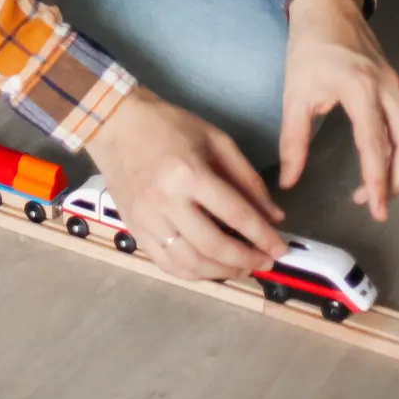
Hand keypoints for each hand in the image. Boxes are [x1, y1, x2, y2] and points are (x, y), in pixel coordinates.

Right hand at [87, 88, 285, 282]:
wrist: (116, 125)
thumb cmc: (170, 126)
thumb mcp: (216, 140)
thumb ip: (247, 179)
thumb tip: (274, 216)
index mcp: (189, 174)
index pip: (235, 214)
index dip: (262, 236)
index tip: (281, 249)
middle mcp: (166, 201)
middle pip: (213, 245)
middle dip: (245, 259)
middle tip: (265, 262)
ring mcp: (146, 219)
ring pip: (189, 262)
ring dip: (221, 272)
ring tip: (242, 268)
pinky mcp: (134, 229)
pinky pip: (166, 264)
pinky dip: (193, 274)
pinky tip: (211, 269)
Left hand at [281, 0, 398, 218]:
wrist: (327, 4)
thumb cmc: (308, 46)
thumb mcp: (295, 94)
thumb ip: (293, 141)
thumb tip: (289, 180)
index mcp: (360, 90)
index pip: (375, 146)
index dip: (377, 182)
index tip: (376, 210)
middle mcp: (386, 88)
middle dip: (397, 180)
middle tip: (378, 206)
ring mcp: (394, 84)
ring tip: (377, 189)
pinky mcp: (394, 82)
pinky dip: (397, 146)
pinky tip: (378, 158)